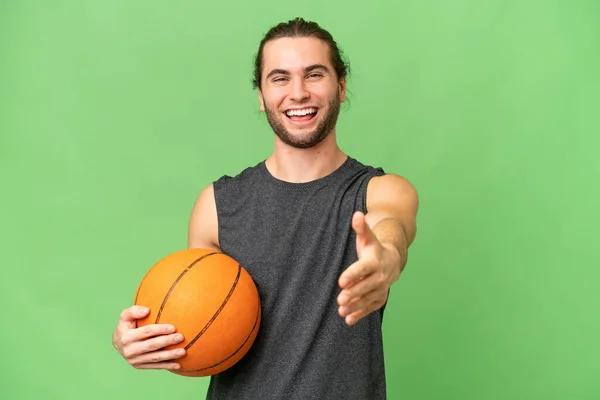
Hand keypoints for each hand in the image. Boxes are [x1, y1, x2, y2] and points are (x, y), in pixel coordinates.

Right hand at [112, 305, 185, 369]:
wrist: (117, 343)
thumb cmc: (126, 326)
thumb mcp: (125, 316)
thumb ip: (134, 311)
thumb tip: (146, 310)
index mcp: (127, 337)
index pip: (146, 332)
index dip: (160, 329)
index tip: (173, 327)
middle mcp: (129, 350)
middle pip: (152, 345)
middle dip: (167, 341)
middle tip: (181, 337)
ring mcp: (134, 360)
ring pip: (155, 358)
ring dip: (170, 356)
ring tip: (183, 352)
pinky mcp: (139, 366)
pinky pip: (155, 366)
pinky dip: (167, 366)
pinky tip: (178, 365)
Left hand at [337, 211, 400, 325]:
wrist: (392, 260)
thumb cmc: (374, 248)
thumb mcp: (367, 237)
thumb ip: (361, 228)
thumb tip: (357, 215)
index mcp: (374, 261)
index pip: (362, 269)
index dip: (352, 275)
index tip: (341, 281)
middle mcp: (380, 276)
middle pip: (366, 286)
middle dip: (353, 293)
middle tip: (340, 299)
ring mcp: (381, 288)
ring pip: (368, 298)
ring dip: (355, 306)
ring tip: (341, 310)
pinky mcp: (379, 297)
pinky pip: (370, 307)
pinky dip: (360, 314)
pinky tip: (348, 319)